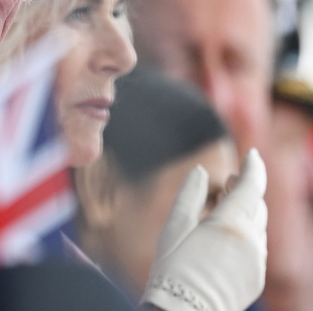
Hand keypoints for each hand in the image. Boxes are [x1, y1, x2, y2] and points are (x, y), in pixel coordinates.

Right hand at [141, 148, 267, 310]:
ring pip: (258, 227)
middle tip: (229, 181)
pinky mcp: (256, 278)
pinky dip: (245, 234)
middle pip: (257, 205)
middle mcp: (252, 242)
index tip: (251, 153)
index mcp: (231, 224)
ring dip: (246, 212)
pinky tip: (224, 237)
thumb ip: (189, 194)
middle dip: (246, 190)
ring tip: (223, 208)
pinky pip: (256, 248)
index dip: (253, 166)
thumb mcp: (175, 225)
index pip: (252, 186)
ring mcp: (257, 262)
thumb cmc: (173, 269)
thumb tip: (199, 171)